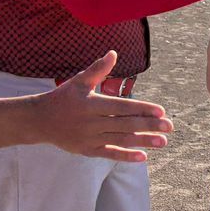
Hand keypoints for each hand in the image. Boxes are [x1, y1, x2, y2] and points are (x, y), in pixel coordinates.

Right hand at [37, 51, 173, 159]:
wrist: (39, 121)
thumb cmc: (63, 97)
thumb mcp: (79, 81)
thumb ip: (97, 70)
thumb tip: (113, 53)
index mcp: (92, 104)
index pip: (122, 107)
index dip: (142, 109)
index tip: (161, 111)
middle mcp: (92, 122)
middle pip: (125, 124)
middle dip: (149, 126)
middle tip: (170, 127)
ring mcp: (90, 138)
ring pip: (121, 140)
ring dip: (143, 141)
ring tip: (163, 142)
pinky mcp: (87, 150)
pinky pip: (109, 154)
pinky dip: (126, 156)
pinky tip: (143, 157)